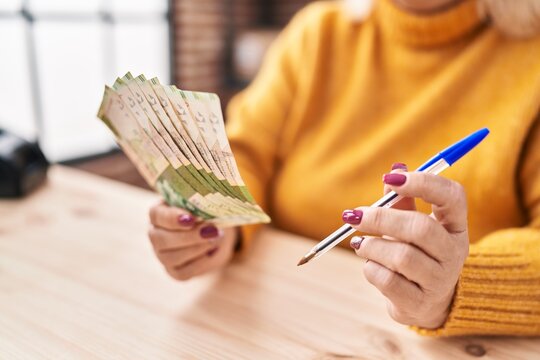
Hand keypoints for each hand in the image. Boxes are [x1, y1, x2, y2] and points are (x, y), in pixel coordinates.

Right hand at [148, 202, 237, 280]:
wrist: (216, 232)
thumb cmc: (206, 212)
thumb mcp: (204, 205)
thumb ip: (201, 206)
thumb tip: (206, 213)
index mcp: (158, 213)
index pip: (156, 215)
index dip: (172, 218)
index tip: (192, 218)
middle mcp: (155, 235)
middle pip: (161, 239)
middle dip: (188, 236)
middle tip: (211, 230)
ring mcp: (162, 255)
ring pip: (171, 258)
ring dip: (196, 249)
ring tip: (216, 239)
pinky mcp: (174, 271)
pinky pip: (183, 273)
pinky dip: (201, 263)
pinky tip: (212, 252)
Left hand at [342, 163, 468, 328]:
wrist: (423, 303)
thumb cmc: (415, 253)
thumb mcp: (411, 224)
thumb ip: (402, 199)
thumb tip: (396, 167)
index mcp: (455, 226)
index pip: (452, 196)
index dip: (423, 183)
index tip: (390, 179)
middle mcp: (454, 252)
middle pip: (421, 228)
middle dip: (381, 218)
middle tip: (354, 216)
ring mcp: (440, 280)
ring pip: (402, 257)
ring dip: (371, 246)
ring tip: (360, 244)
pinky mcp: (420, 303)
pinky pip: (388, 281)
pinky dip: (371, 270)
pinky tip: (370, 265)